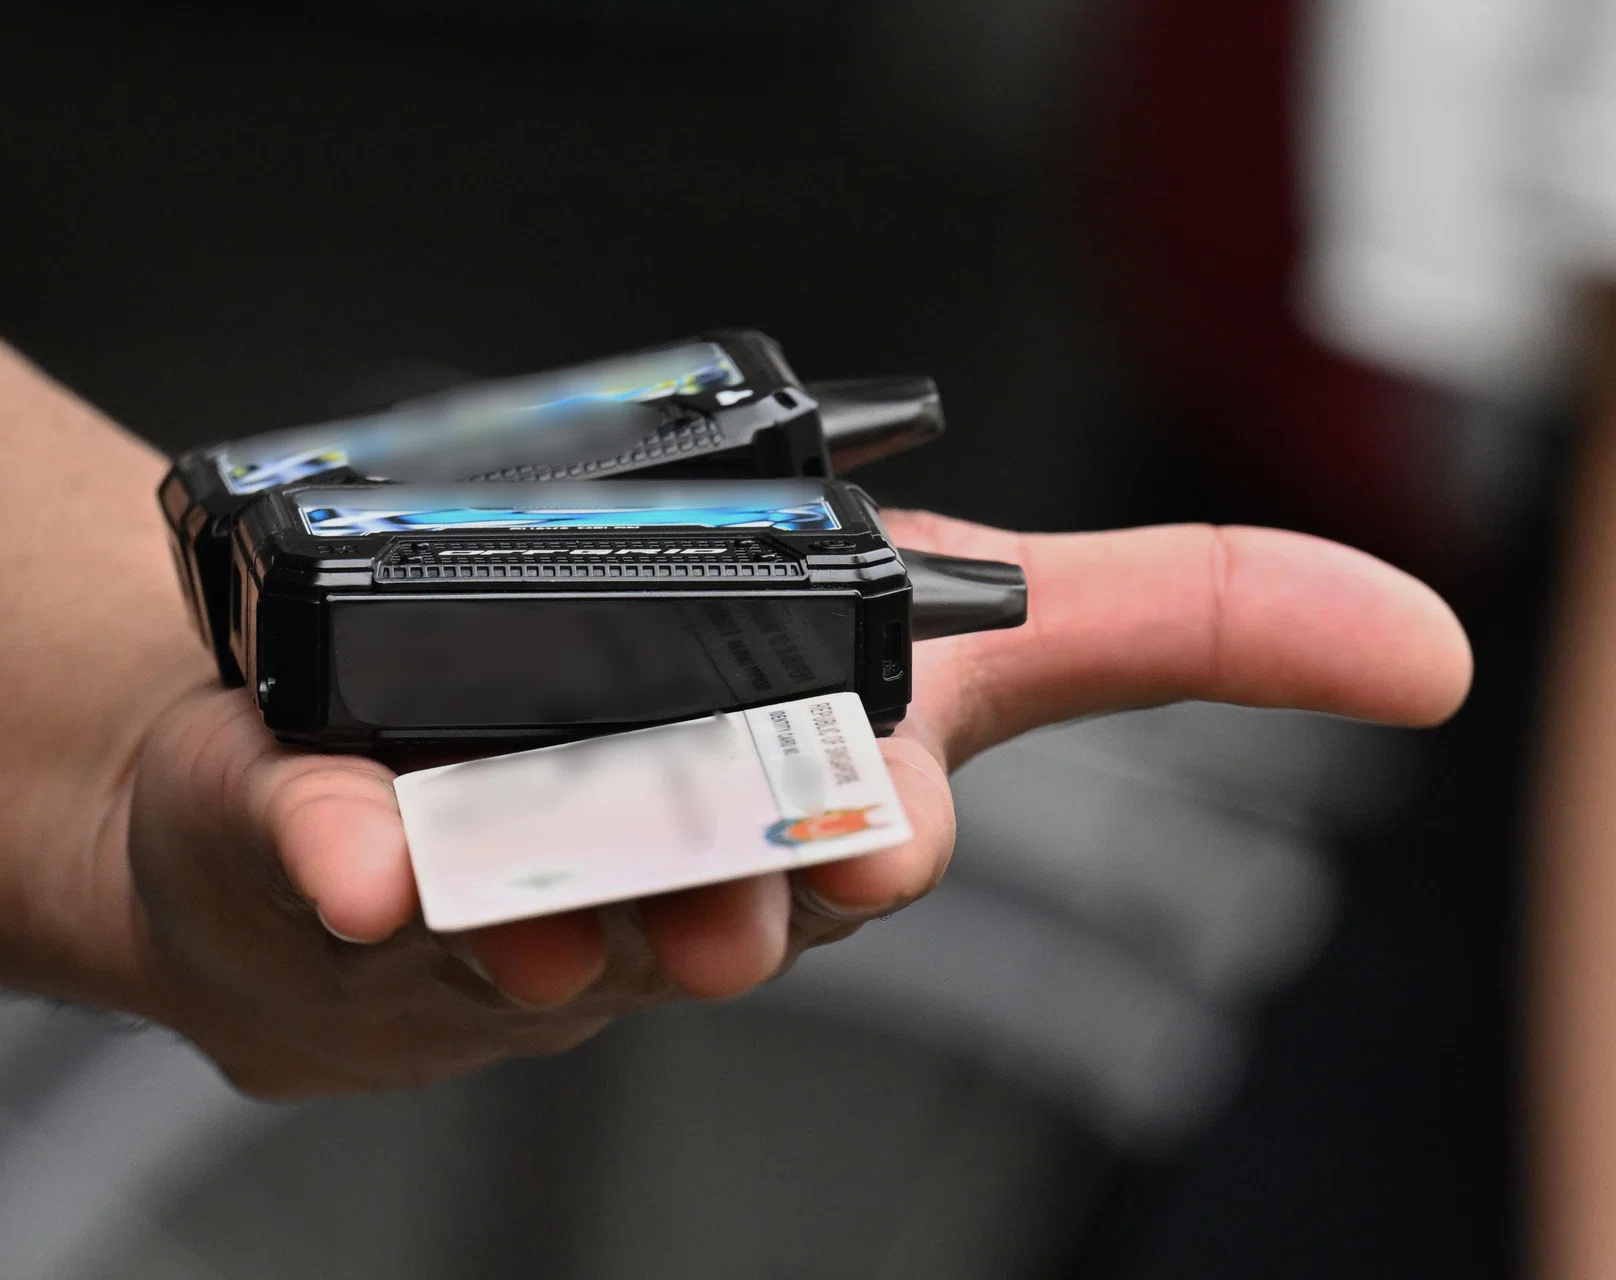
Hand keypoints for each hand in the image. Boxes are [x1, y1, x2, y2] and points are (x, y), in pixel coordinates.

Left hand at [117, 514, 1470, 1096]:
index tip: (882, 820)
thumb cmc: (651, 707)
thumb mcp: (904, 606)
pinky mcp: (347, 872)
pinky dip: (352, 862)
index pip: (879, 813)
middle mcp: (666, 862)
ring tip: (538, 884)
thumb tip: (1417, 647)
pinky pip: (343, 876)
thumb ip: (1141, 609)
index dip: (890, 817)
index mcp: (794, 791)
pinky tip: (354, 855)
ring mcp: (500, 883)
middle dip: (750, 867)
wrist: (373, 805)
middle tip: (749, 848)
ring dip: (564, 891)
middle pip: (723, 884)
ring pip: (550, 909)